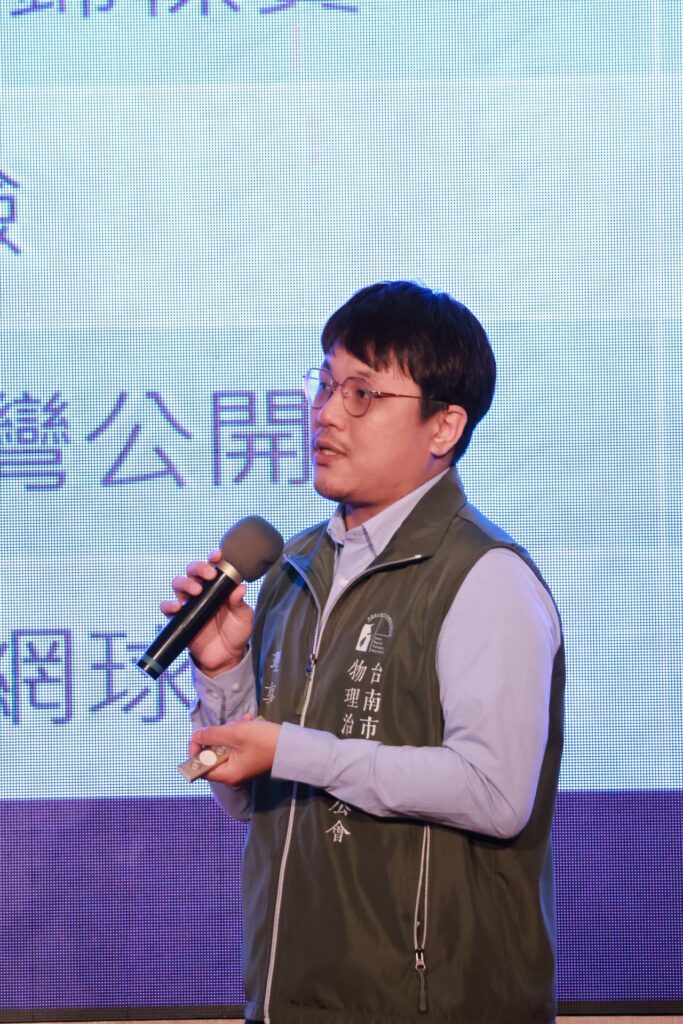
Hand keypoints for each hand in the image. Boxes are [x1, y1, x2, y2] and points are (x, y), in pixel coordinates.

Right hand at [160, 550, 253, 674]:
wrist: (227, 656)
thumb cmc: (237, 632)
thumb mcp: (243, 617)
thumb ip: (240, 603)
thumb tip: (240, 587)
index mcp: (218, 586)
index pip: (213, 567)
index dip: (213, 558)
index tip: (217, 555)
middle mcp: (202, 591)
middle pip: (192, 571)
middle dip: (198, 568)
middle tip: (208, 576)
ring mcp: (189, 604)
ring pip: (178, 584)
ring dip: (184, 583)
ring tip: (196, 592)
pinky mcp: (180, 619)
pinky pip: (167, 608)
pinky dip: (168, 605)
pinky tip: (177, 607)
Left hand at [190, 717, 280, 785]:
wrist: (293, 746)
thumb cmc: (263, 741)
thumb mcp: (235, 733)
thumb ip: (212, 734)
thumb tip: (195, 735)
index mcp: (227, 774)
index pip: (201, 767)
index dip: (196, 751)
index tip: (198, 735)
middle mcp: (233, 773)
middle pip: (214, 754)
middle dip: (219, 735)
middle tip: (230, 725)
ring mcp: (242, 765)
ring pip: (226, 746)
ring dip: (231, 730)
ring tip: (244, 720)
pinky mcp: (250, 757)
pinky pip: (237, 745)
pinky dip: (240, 732)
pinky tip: (249, 720)